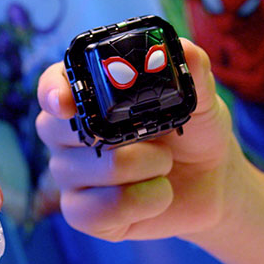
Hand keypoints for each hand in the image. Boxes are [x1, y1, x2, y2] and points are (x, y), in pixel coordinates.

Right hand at [34, 39, 246, 241]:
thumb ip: (193, 72)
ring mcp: (71, 175)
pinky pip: (95, 212)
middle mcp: (68, 134)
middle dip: (123, 137)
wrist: (211, 183)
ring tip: (165, 165)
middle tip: (159, 138)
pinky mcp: (83, 213)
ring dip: (144, 168)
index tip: (64, 101)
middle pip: (60, 131)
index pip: (52, 86)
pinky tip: (158, 196)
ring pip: (89, 170)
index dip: (52, 92)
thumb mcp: (201, 100)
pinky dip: (140, 203)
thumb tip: (185, 50)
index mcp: (87, 95)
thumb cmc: (195, 133)